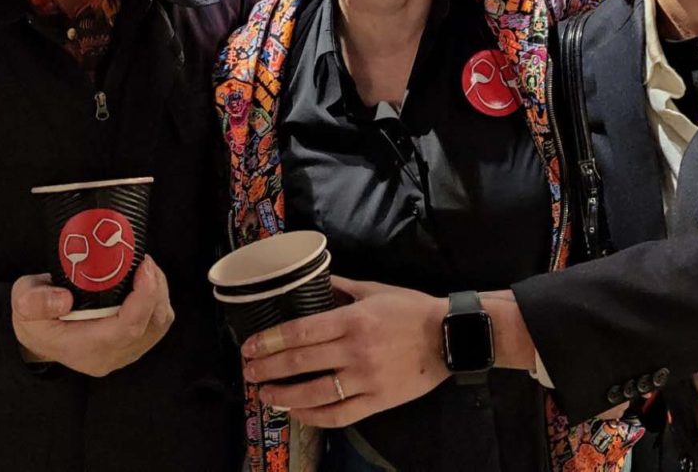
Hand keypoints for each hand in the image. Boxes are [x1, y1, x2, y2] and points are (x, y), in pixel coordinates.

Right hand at [11, 259, 173, 377]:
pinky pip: (158, 323)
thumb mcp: (22, 302)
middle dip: (155, 288)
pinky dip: (158, 299)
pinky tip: (145, 281)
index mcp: (85, 348)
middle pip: (151, 325)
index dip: (143, 297)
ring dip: (159, 292)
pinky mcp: (133, 345)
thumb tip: (64, 299)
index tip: (143, 266)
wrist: (39, 334)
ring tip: (144, 267)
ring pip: (159, 323)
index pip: (127, 329)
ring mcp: (124, 353)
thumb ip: (35, 301)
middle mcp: (110, 356)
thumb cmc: (34, 315)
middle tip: (143, 260)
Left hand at [240, 277, 449, 427]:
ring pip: (315, 393)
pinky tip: (298, 412)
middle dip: (268, 368)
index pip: (300, 332)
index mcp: (353, 320)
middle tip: (248, 372)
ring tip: (265, 395)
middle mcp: (356, 351)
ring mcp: (366, 380)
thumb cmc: (411, 310)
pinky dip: (314, 416)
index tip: (249, 347)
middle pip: (300, 362)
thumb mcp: (374, 290)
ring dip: (284, 396)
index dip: (270, 341)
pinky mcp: (377, 402)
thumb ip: (340, 286)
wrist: (450, 337)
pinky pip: (339, 415)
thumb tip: (311, 280)